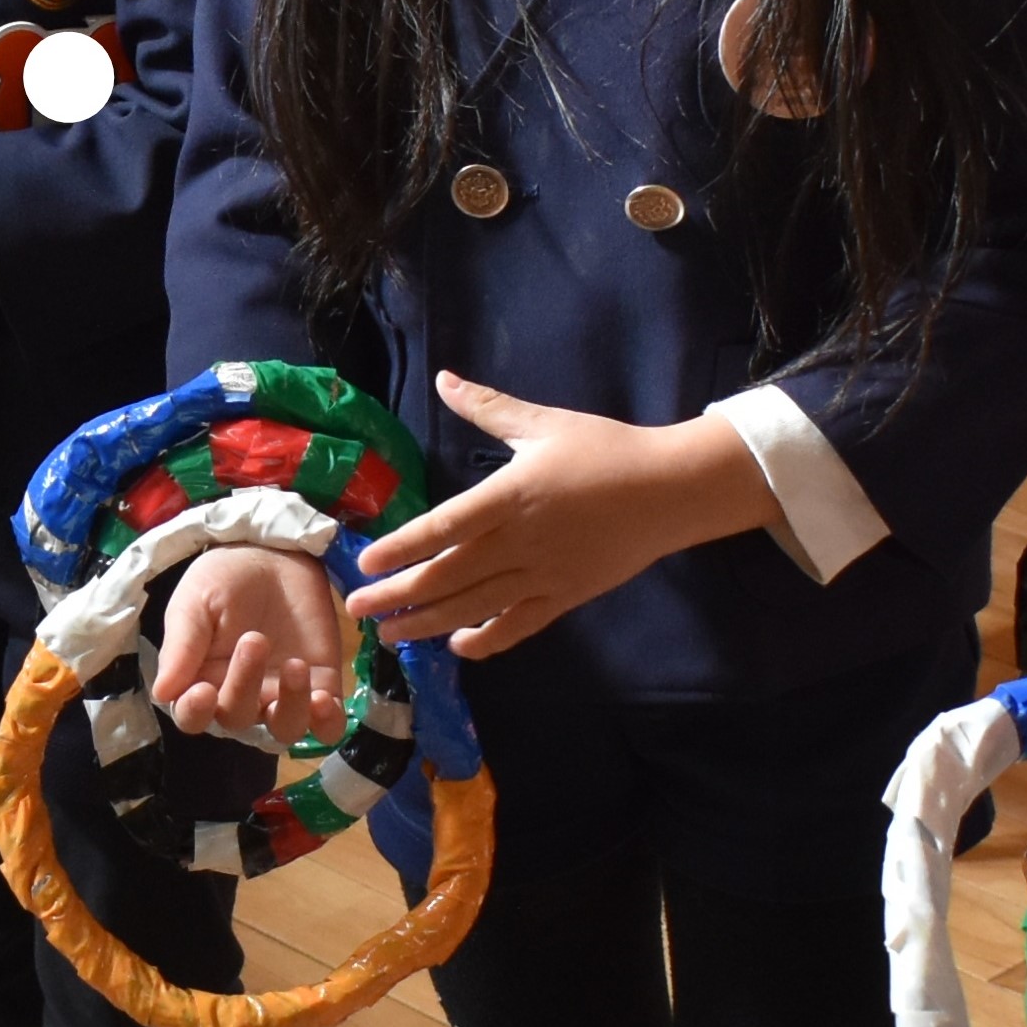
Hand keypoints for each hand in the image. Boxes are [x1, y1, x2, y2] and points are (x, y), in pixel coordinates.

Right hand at [151, 543, 344, 743]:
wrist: (274, 553)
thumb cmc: (224, 579)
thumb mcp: (195, 603)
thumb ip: (182, 646)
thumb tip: (162, 692)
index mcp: (201, 681)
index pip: (193, 716)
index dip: (196, 713)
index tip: (202, 692)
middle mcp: (240, 697)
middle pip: (238, 718)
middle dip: (245, 685)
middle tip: (255, 639)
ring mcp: (282, 695)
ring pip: (284, 728)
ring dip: (290, 708)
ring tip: (296, 667)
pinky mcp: (321, 686)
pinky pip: (326, 725)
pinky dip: (327, 723)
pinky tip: (325, 701)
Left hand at [345, 374, 776, 660]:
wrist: (670, 490)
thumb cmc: (605, 450)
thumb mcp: (543, 423)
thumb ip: (487, 406)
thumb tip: (443, 379)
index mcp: (509, 496)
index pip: (443, 527)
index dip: (401, 547)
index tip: (364, 562)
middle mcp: (519, 541)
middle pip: (447, 575)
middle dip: (397, 595)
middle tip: (356, 609)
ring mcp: (542, 574)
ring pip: (475, 606)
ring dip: (427, 623)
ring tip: (389, 633)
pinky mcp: (565, 596)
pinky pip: (518, 625)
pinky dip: (487, 640)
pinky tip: (458, 647)